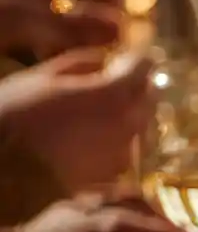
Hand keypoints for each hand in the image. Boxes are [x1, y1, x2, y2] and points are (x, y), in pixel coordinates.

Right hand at [0, 48, 154, 194]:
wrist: (10, 174)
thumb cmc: (18, 118)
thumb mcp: (42, 78)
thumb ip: (80, 64)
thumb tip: (103, 60)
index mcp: (114, 95)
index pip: (143, 68)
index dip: (138, 60)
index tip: (131, 56)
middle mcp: (129, 124)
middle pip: (148, 97)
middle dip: (138, 86)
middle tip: (121, 80)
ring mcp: (125, 152)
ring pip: (140, 124)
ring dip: (131, 113)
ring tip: (107, 108)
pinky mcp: (115, 174)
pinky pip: (127, 148)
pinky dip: (120, 137)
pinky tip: (98, 136)